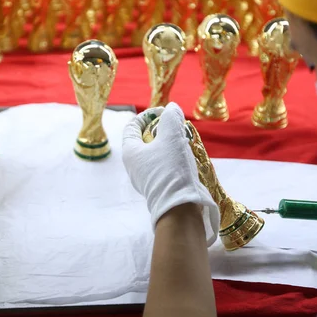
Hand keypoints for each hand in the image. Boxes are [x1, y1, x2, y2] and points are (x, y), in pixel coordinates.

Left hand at [122, 103, 219, 245]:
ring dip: (169, 143)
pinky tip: (186, 157)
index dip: (147, 115)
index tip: (164, 112)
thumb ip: (171, 118)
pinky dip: (173, 157)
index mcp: (130, 152)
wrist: (180, 207)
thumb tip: (171, 109)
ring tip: (184, 140)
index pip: (132, 126)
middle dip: (160, 129)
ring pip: (155, 153)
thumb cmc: (171, 169)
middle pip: (144, 139)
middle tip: (176, 126)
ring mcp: (145, 178)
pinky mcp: (158, 187)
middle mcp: (134, 166)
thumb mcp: (172, 137)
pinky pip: (163, 166)